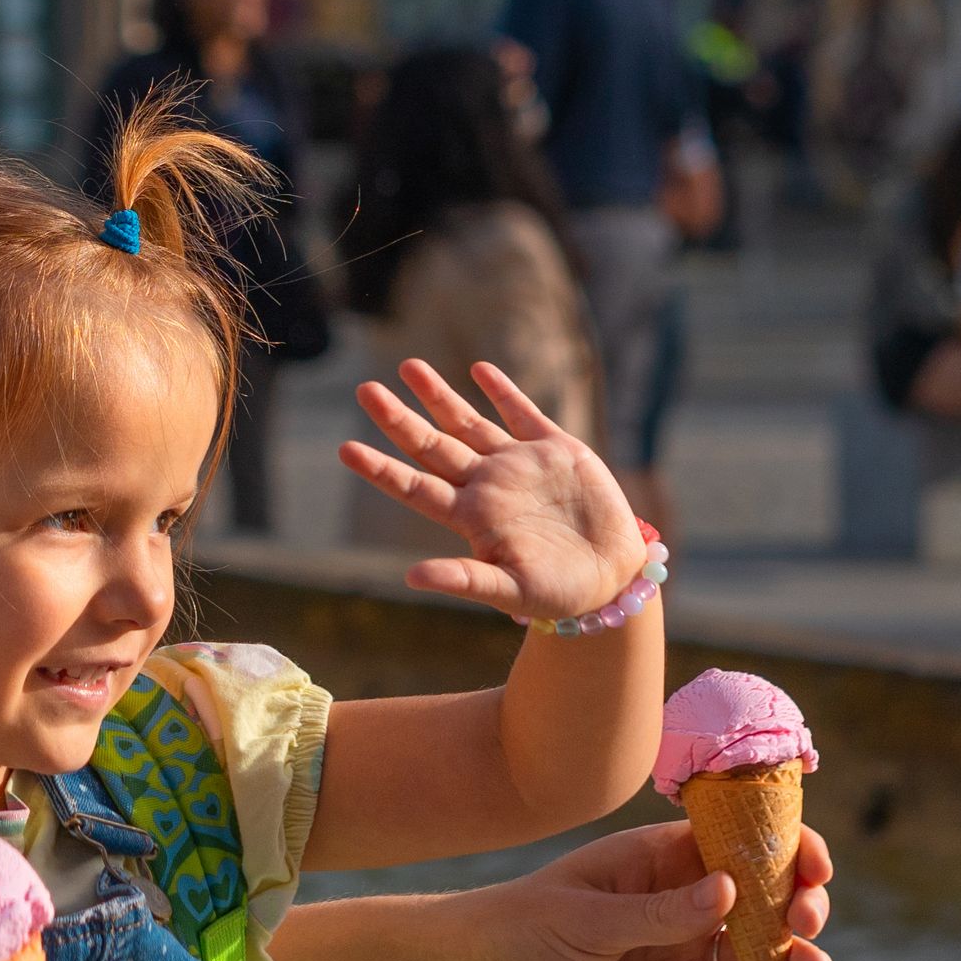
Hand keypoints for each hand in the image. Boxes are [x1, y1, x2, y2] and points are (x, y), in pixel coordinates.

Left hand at [342, 359, 651, 625]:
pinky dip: (501, 391)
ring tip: (408, 366)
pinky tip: (478, 370)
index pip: (415, 486)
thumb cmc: (559, 593)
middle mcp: (487, 486)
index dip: (381, 468)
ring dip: (439, 395)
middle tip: (364, 390)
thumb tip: (411, 578)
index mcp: (471, 518)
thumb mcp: (510, 590)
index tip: (346, 449)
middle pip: (432, 445)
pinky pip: (522, 414)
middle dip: (399, 418)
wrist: (614, 578)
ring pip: (469, 422)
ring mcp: (519, 465)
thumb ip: (464, 578)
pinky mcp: (556, 451)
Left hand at [438, 820, 833, 960]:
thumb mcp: (586, 917)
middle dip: (795, 905)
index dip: (784, 848)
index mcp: (656, 857)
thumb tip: (731, 890)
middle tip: (806, 923)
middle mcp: (675, 901)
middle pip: (756, 897)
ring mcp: (672, 952)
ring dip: (791, 957)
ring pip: (750, 952)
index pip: (736, 841)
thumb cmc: (517, 926)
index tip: (814, 867)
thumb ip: (658, 912)